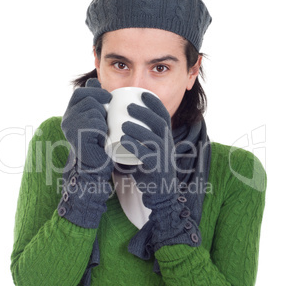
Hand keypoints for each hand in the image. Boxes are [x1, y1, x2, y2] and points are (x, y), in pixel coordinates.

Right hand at [58, 79, 113, 227]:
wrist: (97, 166)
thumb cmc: (100, 142)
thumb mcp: (98, 117)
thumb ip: (94, 99)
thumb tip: (93, 79)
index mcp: (71, 113)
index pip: (80, 93)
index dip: (95, 91)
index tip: (109, 97)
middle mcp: (66, 119)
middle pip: (87, 99)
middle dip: (101, 105)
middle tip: (106, 118)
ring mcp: (70, 129)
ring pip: (93, 111)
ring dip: (103, 119)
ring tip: (103, 132)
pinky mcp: (76, 138)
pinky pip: (93, 123)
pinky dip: (101, 129)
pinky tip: (101, 138)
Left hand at [121, 92, 176, 209]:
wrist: (159, 191)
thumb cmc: (149, 166)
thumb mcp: (147, 147)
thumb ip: (138, 135)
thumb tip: (117, 118)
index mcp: (165, 137)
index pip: (164, 116)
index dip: (155, 103)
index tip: (142, 94)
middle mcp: (167, 144)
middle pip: (160, 124)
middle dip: (145, 112)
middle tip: (128, 106)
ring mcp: (163, 157)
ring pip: (154, 139)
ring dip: (139, 129)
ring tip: (123, 125)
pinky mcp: (157, 170)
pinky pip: (148, 157)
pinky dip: (136, 148)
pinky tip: (124, 141)